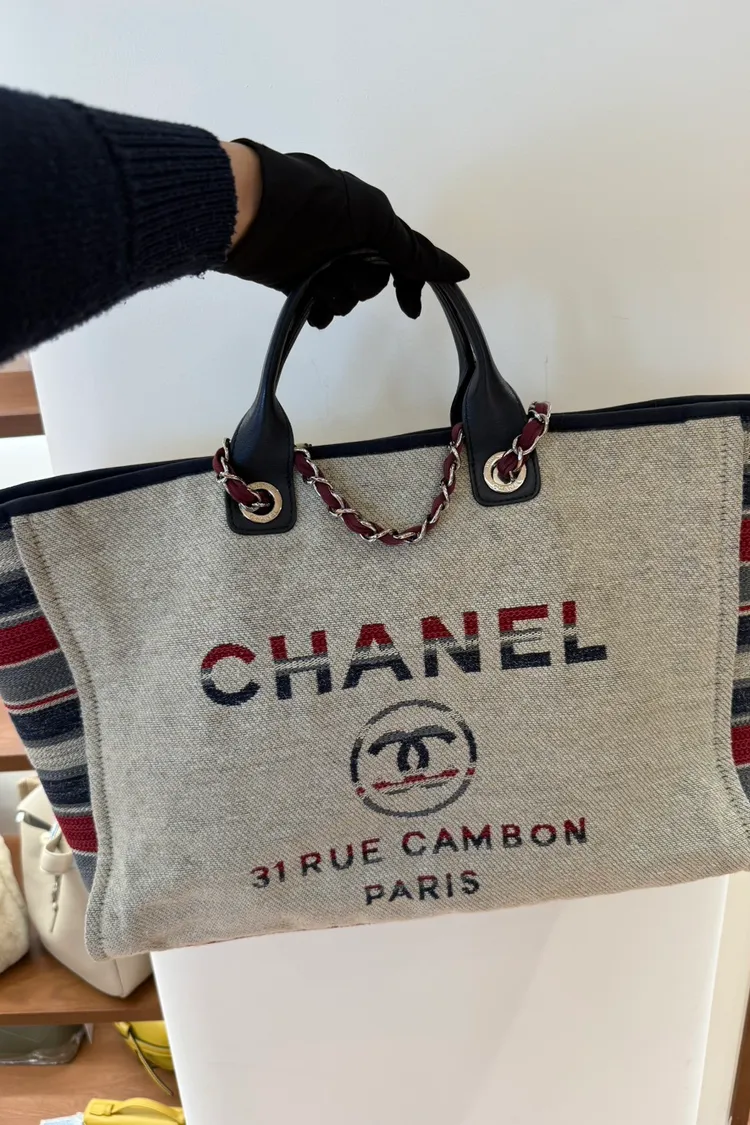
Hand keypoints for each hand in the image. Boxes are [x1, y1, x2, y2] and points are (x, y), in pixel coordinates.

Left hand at [217, 140, 468, 327]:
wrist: (249, 209)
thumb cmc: (312, 205)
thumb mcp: (370, 221)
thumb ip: (410, 250)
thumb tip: (459, 272)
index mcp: (369, 218)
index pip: (402, 256)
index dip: (411, 283)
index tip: (410, 311)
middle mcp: (348, 239)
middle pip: (373, 281)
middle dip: (359, 283)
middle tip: (338, 269)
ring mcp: (321, 260)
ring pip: (346, 295)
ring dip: (336, 296)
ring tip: (315, 284)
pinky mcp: (296, 278)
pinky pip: (321, 304)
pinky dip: (319, 309)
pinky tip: (311, 309)